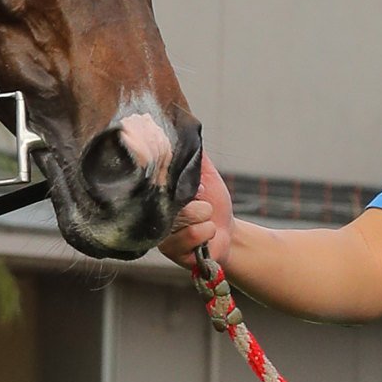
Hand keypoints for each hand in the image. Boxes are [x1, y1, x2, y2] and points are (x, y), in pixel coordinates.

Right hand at [159, 149, 231, 268]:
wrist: (229, 234)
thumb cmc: (214, 204)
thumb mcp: (206, 175)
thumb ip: (195, 157)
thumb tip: (186, 128)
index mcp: (157, 198)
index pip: (159, 184)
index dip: (180, 185)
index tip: (196, 190)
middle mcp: (153, 218)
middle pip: (175, 202)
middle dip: (199, 204)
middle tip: (202, 207)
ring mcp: (161, 238)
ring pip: (187, 218)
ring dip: (205, 219)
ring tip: (204, 223)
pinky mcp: (173, 254)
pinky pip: (194, 235)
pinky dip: (208, 232)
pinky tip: (205, 236)